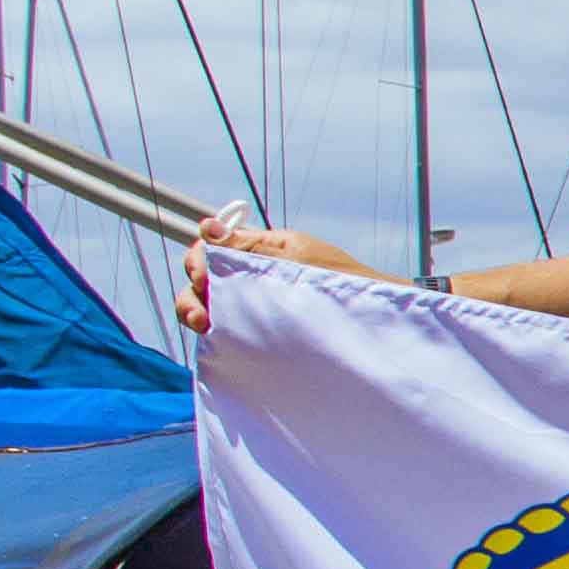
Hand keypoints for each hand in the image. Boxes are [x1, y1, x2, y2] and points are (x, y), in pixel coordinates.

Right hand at [176, 207, 381, 335]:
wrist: (376, 318)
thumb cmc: (344, 282)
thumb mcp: (298, 257)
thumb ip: (252, 247)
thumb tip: (209, 228)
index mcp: (259, 250)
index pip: (211, 249)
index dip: (199, 258)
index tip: (203, 272)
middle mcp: (251, 277)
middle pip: (202, 281)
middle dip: (192, 293)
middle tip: (200, 314)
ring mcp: (253, 305)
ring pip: (208, 307)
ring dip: (195, 313)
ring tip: (204, 326)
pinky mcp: (259, 332)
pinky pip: (228, 331)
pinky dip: (216, 335)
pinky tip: (217, 340)